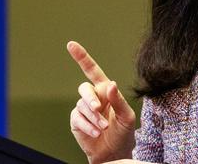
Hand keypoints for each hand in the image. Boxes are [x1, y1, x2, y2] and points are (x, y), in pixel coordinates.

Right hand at [68, 41, 135, 162]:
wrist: (114, 151)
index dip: (82, 57)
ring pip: (82, 106)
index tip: (71, 45)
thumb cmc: (124, 132)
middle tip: (98, 109)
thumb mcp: (127, 116)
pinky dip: (87, 125)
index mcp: (105, 90)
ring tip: (103, 128)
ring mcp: (83, 109)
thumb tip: (110, 84)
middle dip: (90, 98)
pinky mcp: (76, 121)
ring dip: (94, 117)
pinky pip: (77, 118)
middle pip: (84, 88)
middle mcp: (93, 97)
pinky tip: (96, 132)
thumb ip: (118, 100)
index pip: (92, 70)